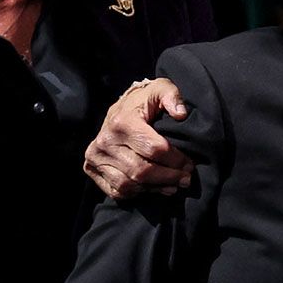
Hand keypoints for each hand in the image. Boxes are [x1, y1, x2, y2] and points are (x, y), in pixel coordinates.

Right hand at [84, 77, 190, 199]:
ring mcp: (96, 156)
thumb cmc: (143, 102)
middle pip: (142, 170)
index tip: (189, 165)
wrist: (119, 110)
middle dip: (168, 178)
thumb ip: (172, 97)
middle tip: (185, 179)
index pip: (154, 149)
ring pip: (129, 184)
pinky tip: (153, 188)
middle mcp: (106, 141)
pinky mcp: (92, 168)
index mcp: (122, 121)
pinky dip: (138, 193)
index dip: (176, 160)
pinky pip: (117, 190)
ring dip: (155, 188)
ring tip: (173, 186)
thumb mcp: (160, 90)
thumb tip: (181, 114)